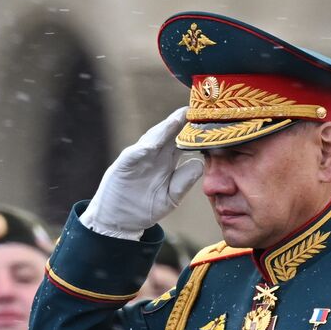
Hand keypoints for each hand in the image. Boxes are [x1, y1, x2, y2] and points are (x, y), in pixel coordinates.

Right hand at [81, 107, 205, 239]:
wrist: (120, 220)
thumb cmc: (146, 207)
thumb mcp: (171, 196)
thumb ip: (184, 181)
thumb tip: (200, 163)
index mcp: (166, 161)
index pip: (182, 141)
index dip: (194, 132)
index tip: (209, 122)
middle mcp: (153, 156)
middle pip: (169, 134)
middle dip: (181, 121)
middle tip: (196, 109)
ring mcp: (138, 159)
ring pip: (153, 139)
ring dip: (164, 129)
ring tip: (178, 118)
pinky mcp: (124, 166)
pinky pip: (134, 155)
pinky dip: (143, 149)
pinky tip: (152, 144)